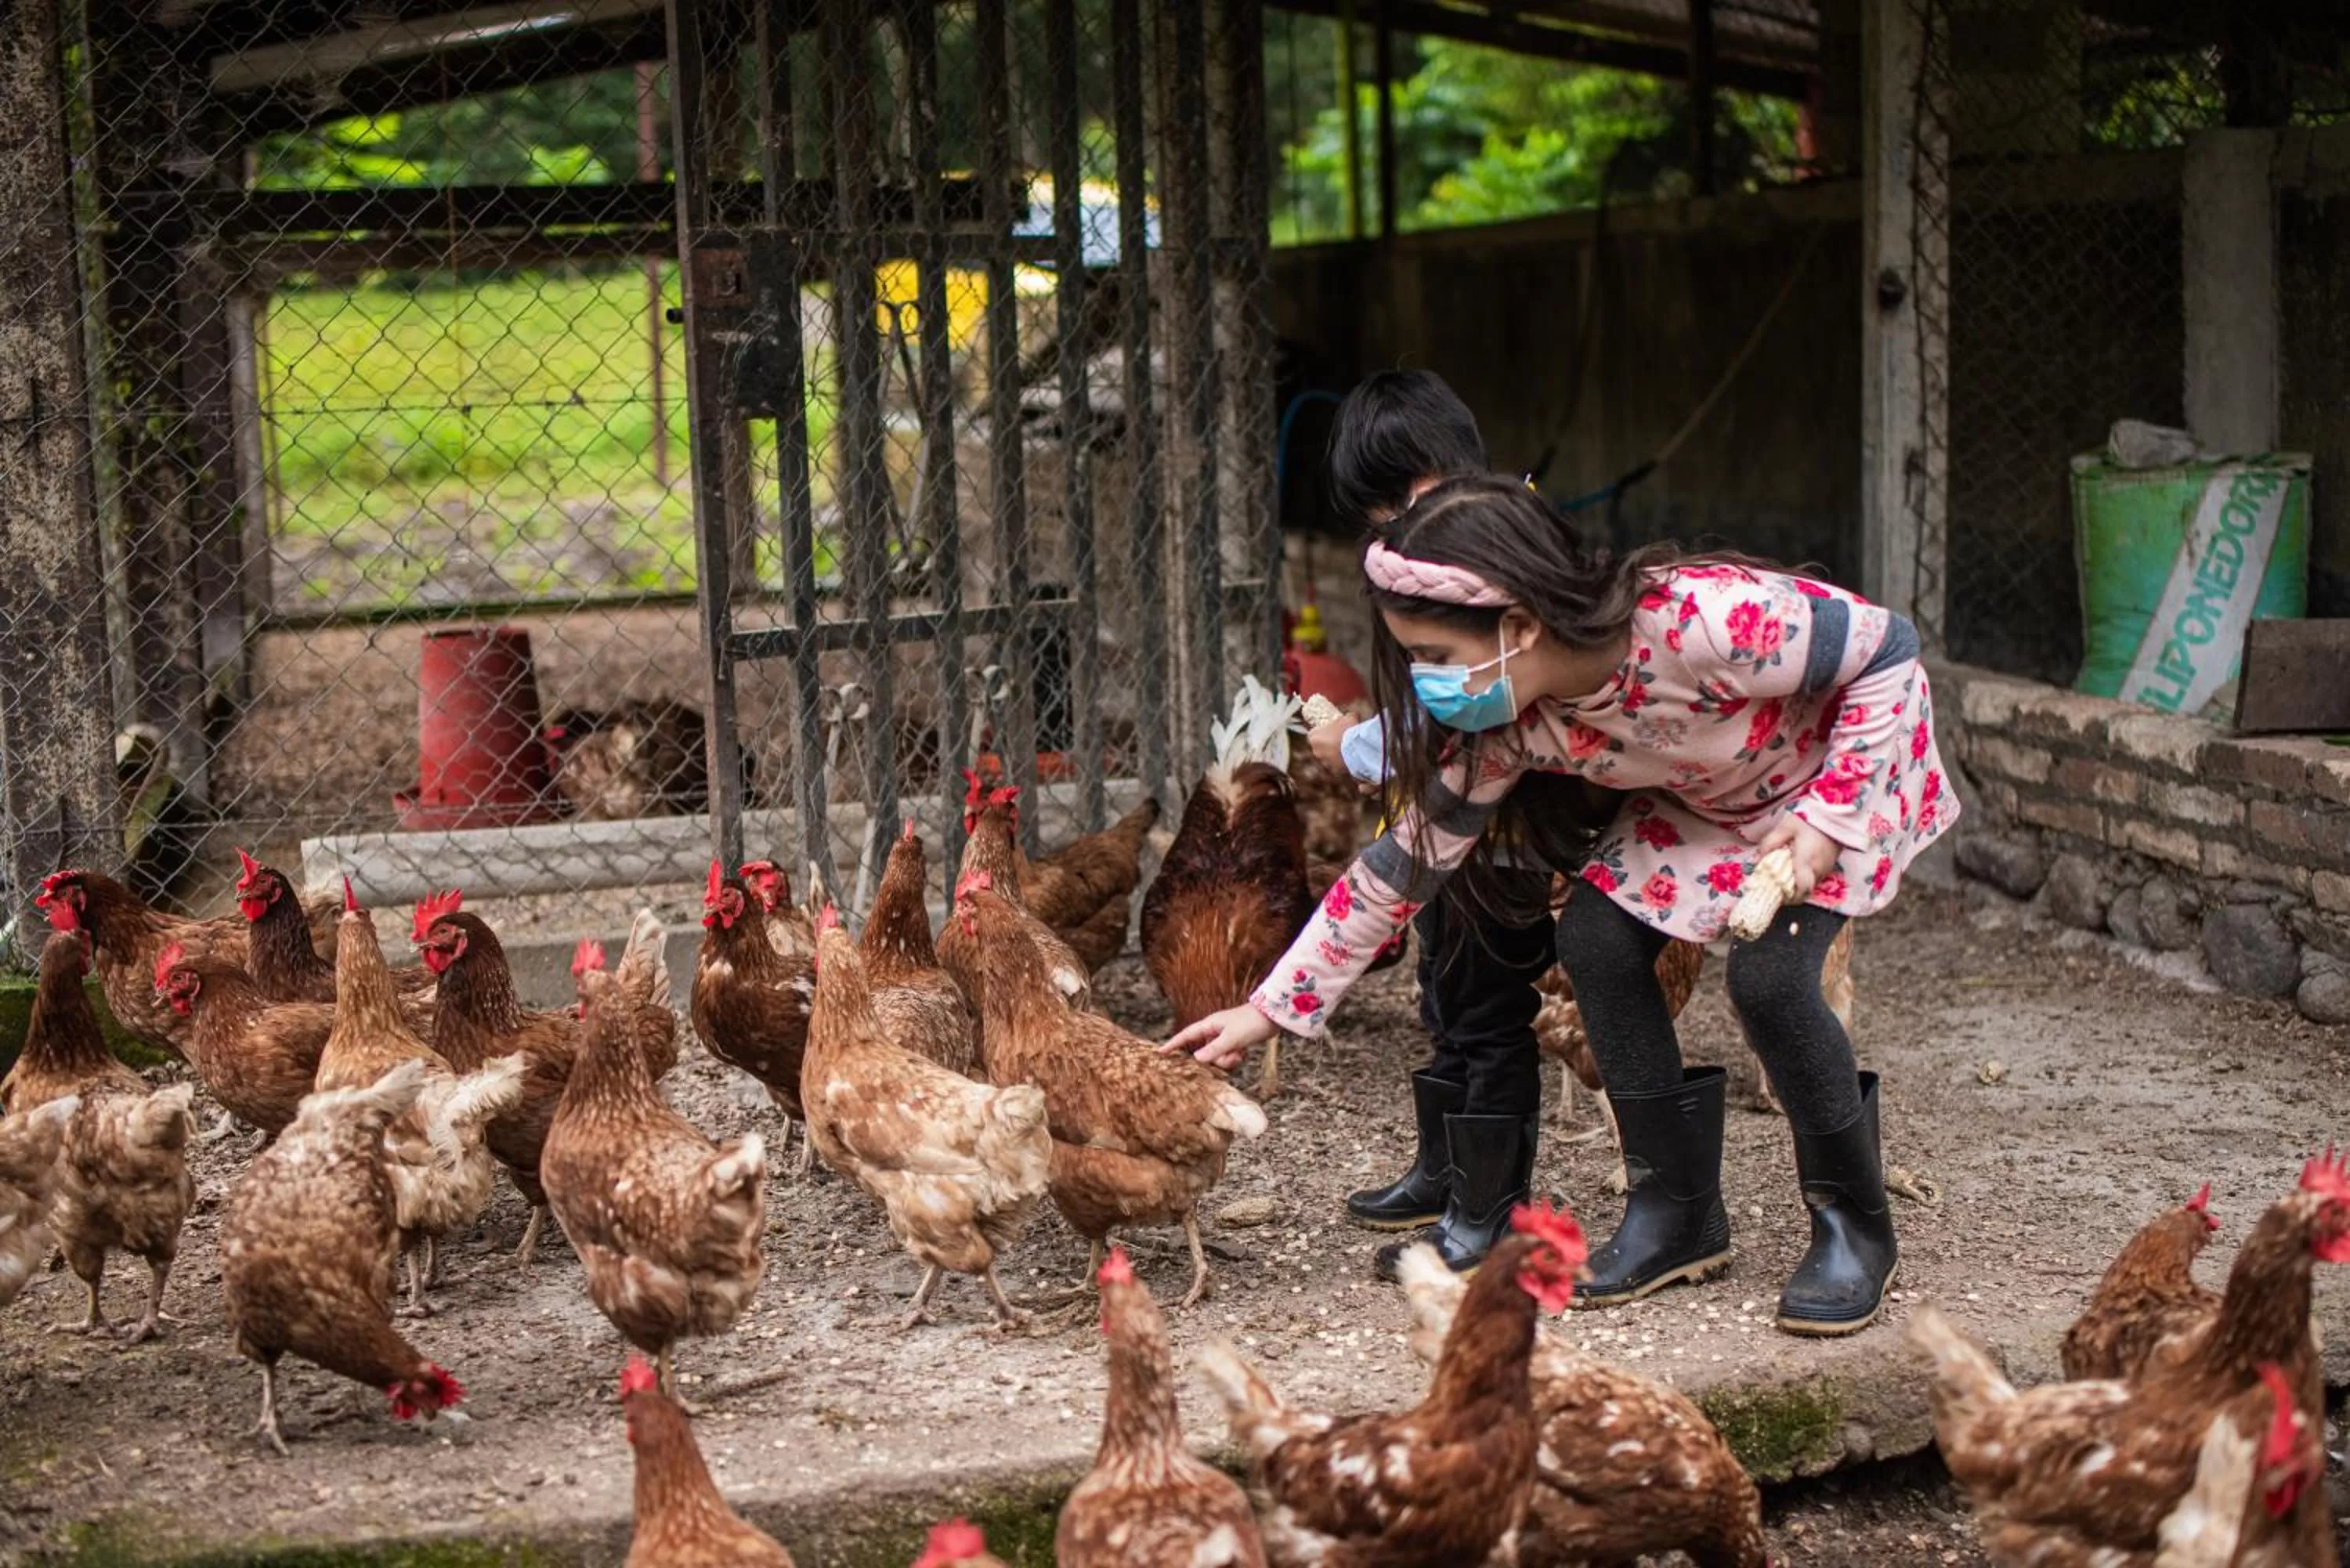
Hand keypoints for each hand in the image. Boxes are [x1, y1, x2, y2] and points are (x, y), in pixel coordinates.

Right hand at [1162, 1004, 1279, 1072]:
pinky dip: (1234, 1058)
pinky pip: (1227, 1057)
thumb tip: (1196, 1059)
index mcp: (1209, 1025)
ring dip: (1227, 1059)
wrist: (1272, 1017)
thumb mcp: (1231, 1039)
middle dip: (1214, 1058)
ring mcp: (1224, 1037)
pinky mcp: (1234, 1043)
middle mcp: (1214, 1031)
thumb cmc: (1251, 1023)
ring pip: (1216, 1057)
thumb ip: (1214, 1050)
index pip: (1186, 1035)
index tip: (1160, 1052)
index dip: (1173, 1044)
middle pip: (1203, 1052)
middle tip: (1228, 1055)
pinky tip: (1243, 1052)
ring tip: (1239, 1052)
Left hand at [1307, 717, 1350, 775]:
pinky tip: (1352, 757)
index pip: (1313, 734)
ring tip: (1348, 749)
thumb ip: (1346, 717)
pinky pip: (1338, 766)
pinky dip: (1343, 763)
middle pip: (1320, 747)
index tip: (1331, 730)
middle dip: (1328, 744)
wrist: (1358, 748)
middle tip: (1340, 739)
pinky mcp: (1335, 771)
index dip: (1323, 732)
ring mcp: (1325, 762)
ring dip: (1335, 754)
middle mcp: (1316, 751)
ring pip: (1329, 758)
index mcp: (1313, 737)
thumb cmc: (1349, 730)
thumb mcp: (1349, 717)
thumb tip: (1352, 715)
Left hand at [1758, 814, 1841, 901]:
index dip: (1789, 899)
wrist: (1836, 813)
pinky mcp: (1830, 865)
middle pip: (1804, 892)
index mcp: (1806, 862)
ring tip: (1784, 876)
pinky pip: (1816, 877)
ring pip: (1811, 886)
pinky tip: (1796, 867)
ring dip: (1797, 885)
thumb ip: (1770, 844)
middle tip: (1776, 887)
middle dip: (1790, 893)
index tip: (1777, 896)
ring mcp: (1826, 868)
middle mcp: (1818, 870)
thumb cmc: (1810, 819)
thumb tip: (1756, 861)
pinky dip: (1805, 878)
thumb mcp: (1785, 827)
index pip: (1800, 891)